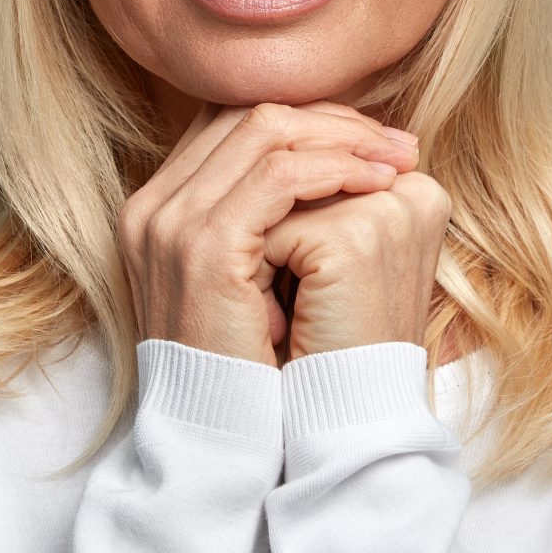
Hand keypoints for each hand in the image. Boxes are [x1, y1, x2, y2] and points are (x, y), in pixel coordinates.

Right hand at [119, 101, 422, 366]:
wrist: (222, 437)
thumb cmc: (253, 366)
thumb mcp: (256, 282)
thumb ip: (273, 224)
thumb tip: (348, 165)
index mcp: (160, 209)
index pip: (236, 123)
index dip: (310, 120)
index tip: (374, 140)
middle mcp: (153, 207)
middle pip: (249, 115)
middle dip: (333, 120)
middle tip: (398, 143)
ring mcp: (171, 224)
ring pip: (264, 130)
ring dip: (342, 139)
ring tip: (398, 161)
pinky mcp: (204, 248)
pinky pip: (277, 176)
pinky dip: (335, 169)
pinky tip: (378, 184)